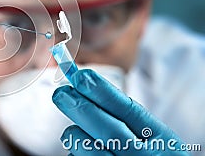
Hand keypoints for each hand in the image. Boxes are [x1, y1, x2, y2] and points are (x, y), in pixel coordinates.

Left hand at [52, 69, 187, 154]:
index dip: (103, 92)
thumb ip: (125, 116)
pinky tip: (79, 151)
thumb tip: (85, 83)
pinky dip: (76, 154)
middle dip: (83, 109)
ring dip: (75, 136)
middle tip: (61, 93)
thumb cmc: (148, 154)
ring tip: (71, 131)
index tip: (81, 76)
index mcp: (163, 141)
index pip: (130, 111)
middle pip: (110, 131)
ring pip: (91, 151)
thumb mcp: (151, 137)